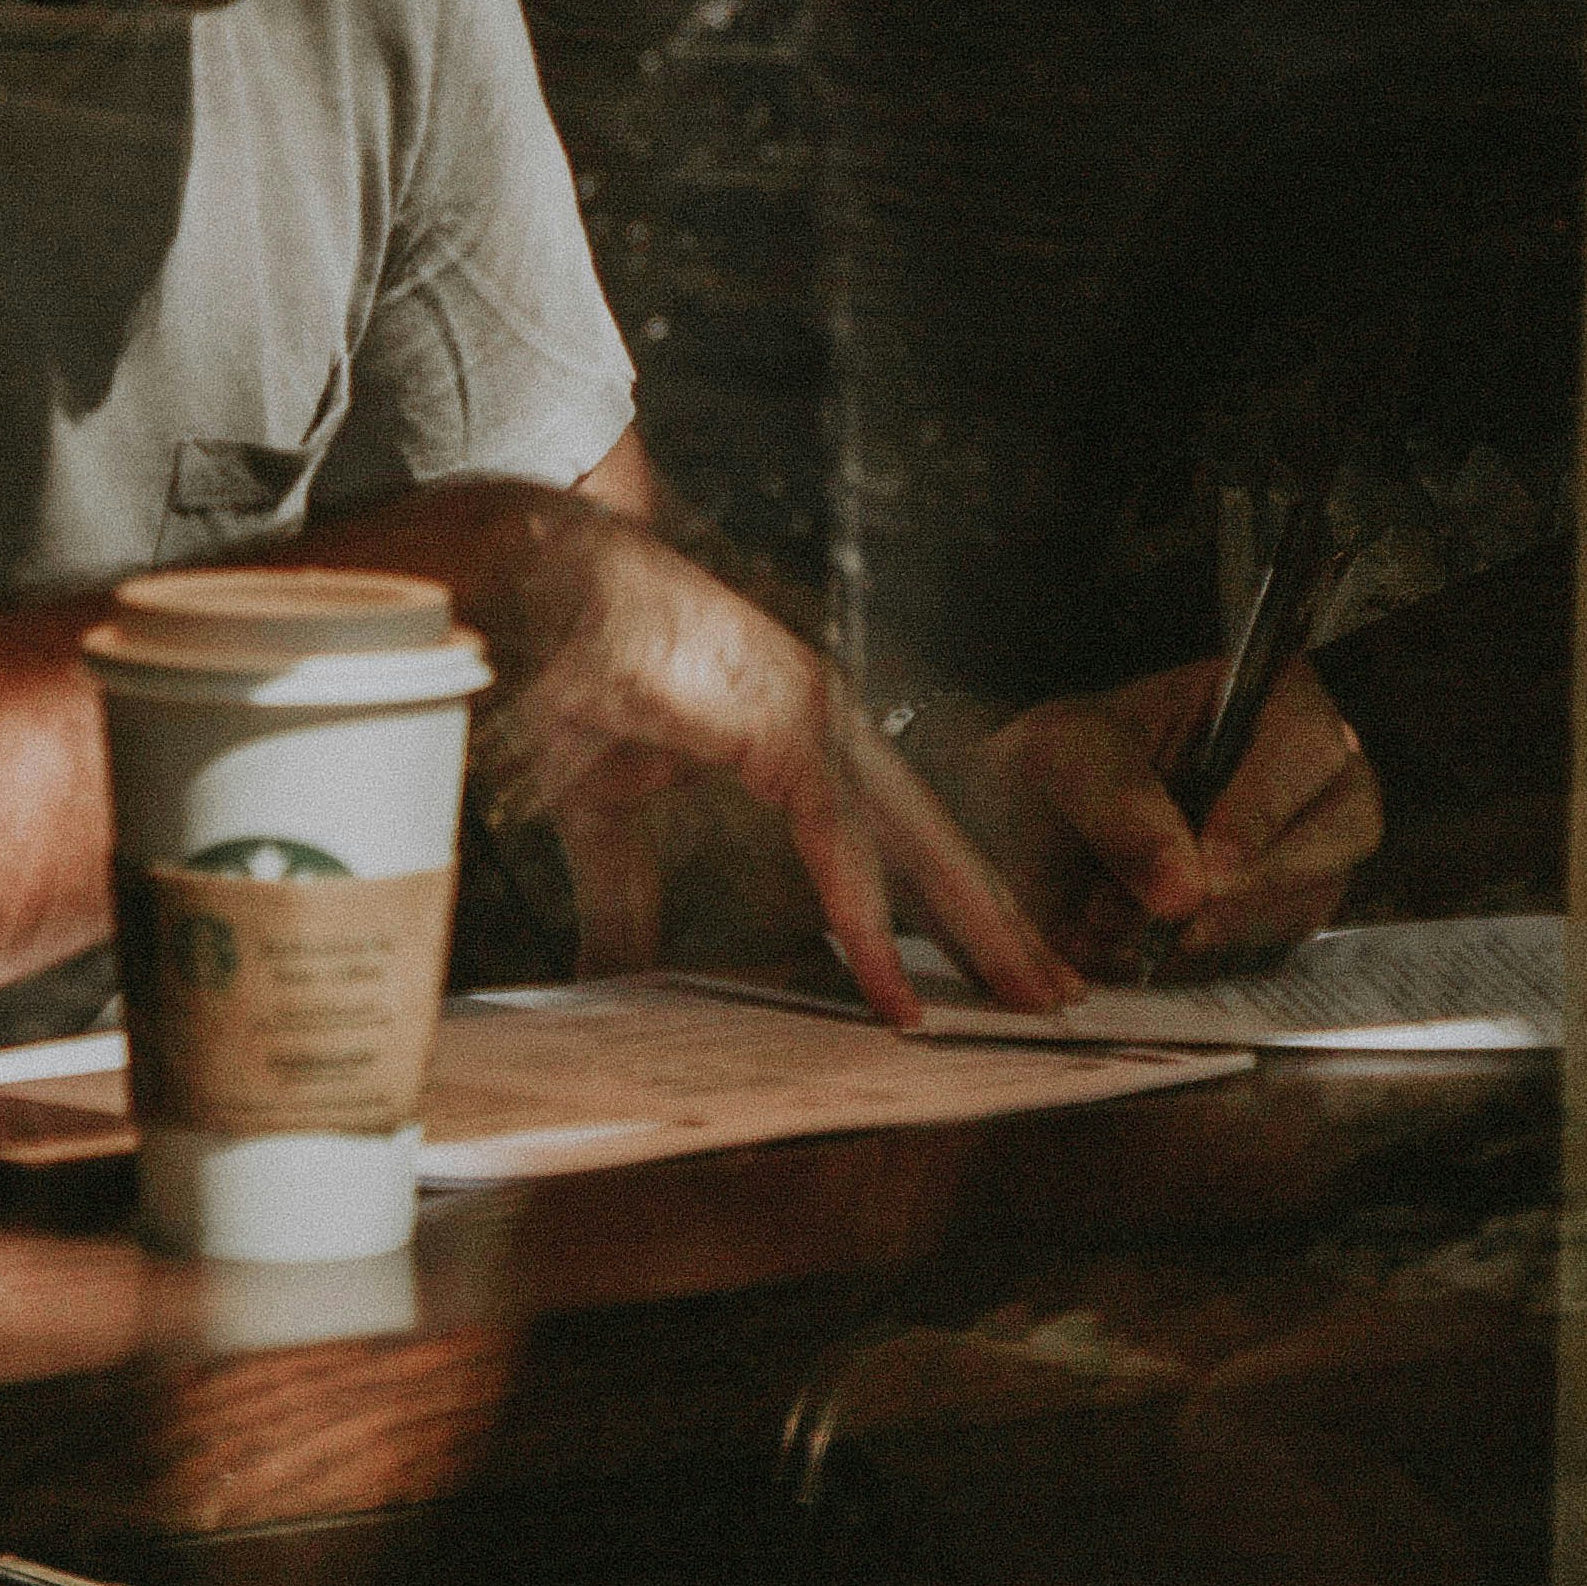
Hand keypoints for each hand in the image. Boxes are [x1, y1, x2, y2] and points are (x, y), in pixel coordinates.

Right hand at [454, 494, 1076, 1021]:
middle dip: (997, 921)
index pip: (895, 841)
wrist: (529, 590)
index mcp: (799, 741)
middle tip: (1057, 995)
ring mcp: (814, 714)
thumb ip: (628, 900)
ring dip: (974, 918)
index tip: (988, 976)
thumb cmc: (570, 677)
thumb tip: (613, 983)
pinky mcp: (781, 715)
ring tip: (1023, 991)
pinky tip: (885, 975)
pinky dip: (861, 907)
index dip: (945, 908)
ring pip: (916, 837)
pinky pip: (834, 829)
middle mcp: (828, 725)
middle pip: (934, 842)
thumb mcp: (610, 822)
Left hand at [980, 653, 1379, 976]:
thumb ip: (1119, 806)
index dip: (1268, 806)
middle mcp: (1308, 771)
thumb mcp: (1064, 756)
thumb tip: (1184, 890)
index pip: (1309, 742)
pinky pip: (1281, 943)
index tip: (1211, 865)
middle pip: (1346, 826)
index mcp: (1269, 699)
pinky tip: (1150, 943)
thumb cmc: (1061, 763)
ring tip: (1128, 923)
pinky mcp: (1282, 908)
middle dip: (1263, 880)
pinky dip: (1213, 953)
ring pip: (1315, 895)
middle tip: (1184, 918)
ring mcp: (1306, 844)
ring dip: (1224, 924)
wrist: (1030, 826)